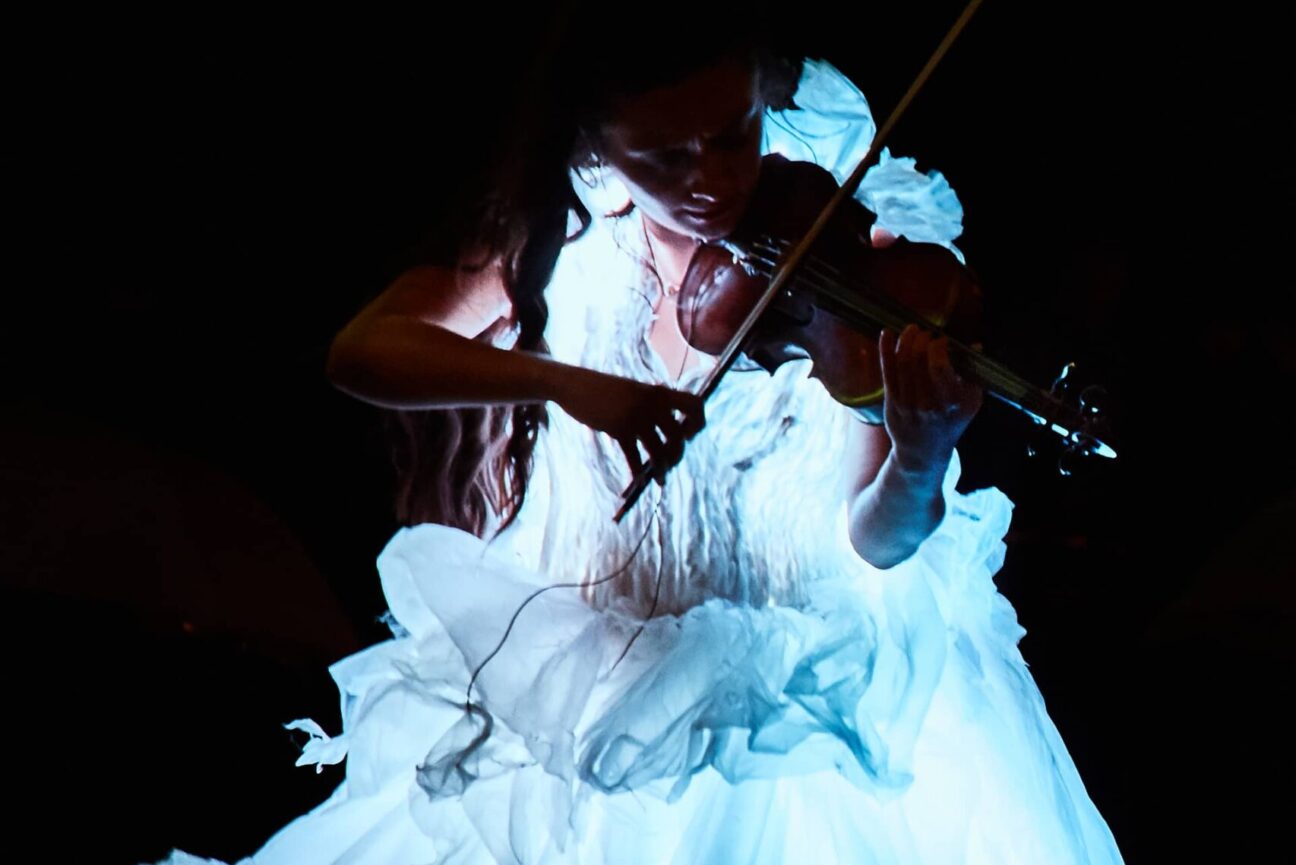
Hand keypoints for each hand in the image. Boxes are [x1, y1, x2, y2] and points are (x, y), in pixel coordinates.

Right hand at [556, 367, 704, 481]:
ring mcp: (636, 417)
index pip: (695, 405)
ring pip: (659, 450)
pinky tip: (639, 481)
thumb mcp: (635, 390)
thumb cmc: (605, 389)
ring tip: (661, 479)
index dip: (697, 423)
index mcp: (660, 391)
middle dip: (678, 453)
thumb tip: (671, 427)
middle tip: (672, 461)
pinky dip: (638, 473)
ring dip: (662, 468)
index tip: (687, 434)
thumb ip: (653, 403)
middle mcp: (653, 404)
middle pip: (678, 435)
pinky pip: (634, 457)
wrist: (575, 385)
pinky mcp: (619, 429)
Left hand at [878, 324, 982, 473]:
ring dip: (905, 341)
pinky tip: (886, 333)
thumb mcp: (971, 402)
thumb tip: (975, 345)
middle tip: (925, 333)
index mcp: (951, 403)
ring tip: (911, 330)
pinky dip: (885, 350)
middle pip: (917, 362)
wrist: (924, 451)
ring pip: (901, 364)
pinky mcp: (891, 403)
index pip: (939, 367)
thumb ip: (973, 374)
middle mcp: (927, 404)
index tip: (942, 340)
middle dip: (920, 340)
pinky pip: (886, 372)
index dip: (938, 347)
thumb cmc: (951, 422)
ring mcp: (906, 404)